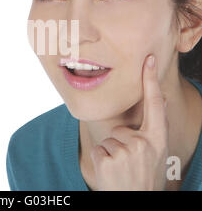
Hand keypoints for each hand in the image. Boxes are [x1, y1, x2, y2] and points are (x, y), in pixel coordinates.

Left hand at [90, 54, 168, 190]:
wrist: (136, 201)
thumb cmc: (143, 176)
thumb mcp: (156, 153)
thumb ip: (153, 129)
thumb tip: (159, 99)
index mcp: (157, 140)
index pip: (154, 105)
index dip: (151, 81)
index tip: (148, 60)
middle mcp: (143, 144)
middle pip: (119, 128)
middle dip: (120, 143)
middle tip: (129, 163)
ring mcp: (125, 153)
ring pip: (108, 139)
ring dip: (111, 152)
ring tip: (122, 169)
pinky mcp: (107, 161)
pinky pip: (99, 149)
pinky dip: (102, 159)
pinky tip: (112, 172)